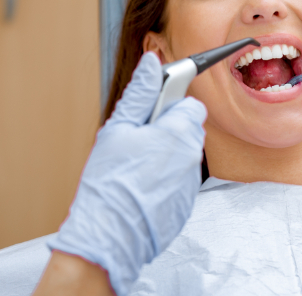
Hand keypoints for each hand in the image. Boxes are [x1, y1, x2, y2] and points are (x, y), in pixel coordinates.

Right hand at [47, 52, 206, 295]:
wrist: (109, 236)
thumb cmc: (109, 182)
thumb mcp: (117, 129)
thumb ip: (140, 94)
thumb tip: (152, 65)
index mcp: (178, 132)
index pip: (190, 103)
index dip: (169, 104)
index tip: (153, 109)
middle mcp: (192, 156)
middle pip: (188, 129)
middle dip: (166, 129)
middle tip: (135, 142)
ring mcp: (191, 182)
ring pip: (183, 154)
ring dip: (165, 154)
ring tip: (134, 167)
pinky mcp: (186, 203)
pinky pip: (179, 178)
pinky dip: (164, 178)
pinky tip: (140, 186)